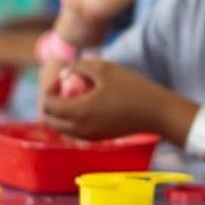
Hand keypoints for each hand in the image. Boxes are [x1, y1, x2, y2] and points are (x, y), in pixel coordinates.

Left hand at [42, 58, 170, 139]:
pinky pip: (75, 132)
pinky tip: (91, 106)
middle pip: (50, 120)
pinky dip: (74, 120)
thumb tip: (65, 72)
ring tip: (79, 97)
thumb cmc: (133, 89)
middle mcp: (79, 129)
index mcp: (78, 112)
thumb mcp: (105, 69)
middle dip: (52, 103)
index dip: (50, 89)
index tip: (64, 79)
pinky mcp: (99, 138)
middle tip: (66, 89)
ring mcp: (89, 136)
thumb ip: (80, 66)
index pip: (48, 104)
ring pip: (61, 128)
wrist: (157, 113)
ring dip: (62, 113)